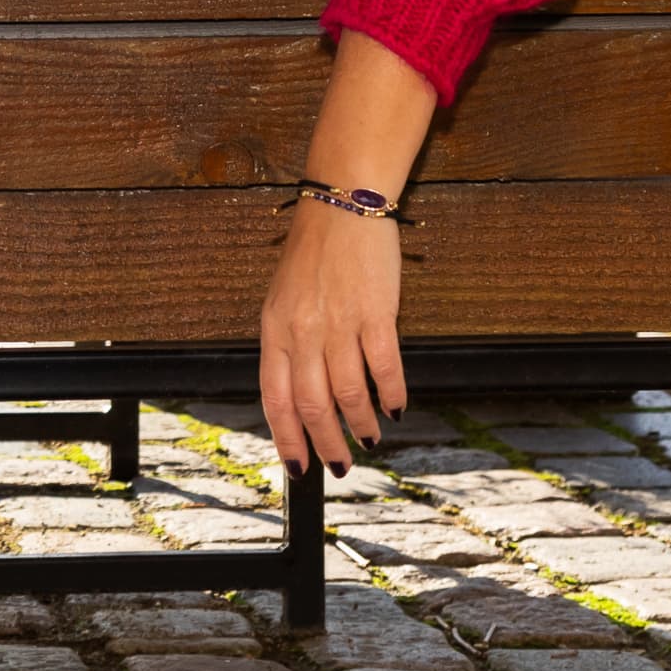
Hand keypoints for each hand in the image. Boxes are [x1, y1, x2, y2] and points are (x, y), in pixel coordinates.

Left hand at [260, 26, 433, 474]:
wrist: (342, 203)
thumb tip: (298, 396)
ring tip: (371, 440)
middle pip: (312, 404)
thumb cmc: (313, 254)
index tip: (297, 467)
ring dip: (362, 425)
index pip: (274, 397)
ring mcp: (339, 322)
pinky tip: (396, 408)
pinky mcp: (376, 312)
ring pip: (349, 393)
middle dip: (326, 443)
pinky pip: (384, 366)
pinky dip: (392, 393)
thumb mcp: (283, 299)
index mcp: (274, 328)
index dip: (287, 436)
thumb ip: (288, 345)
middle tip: (341, 466)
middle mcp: (302, 330)